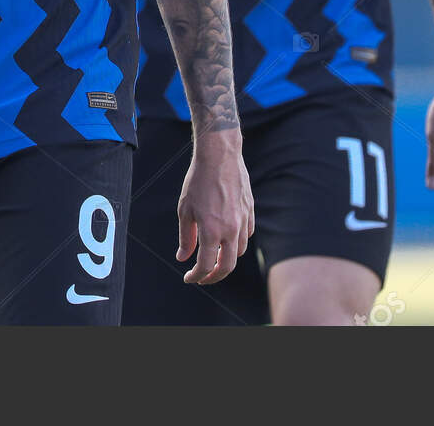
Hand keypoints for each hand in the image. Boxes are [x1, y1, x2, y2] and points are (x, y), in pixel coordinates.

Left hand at [176, 128, 253, 283]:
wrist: (219, 156)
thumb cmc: (198, 181)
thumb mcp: (185, 210)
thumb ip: (186, 238)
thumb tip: (183, 257)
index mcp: (212, 231)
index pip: (206, 265)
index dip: (196, 276)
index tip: (189, 277)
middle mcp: (230, 229)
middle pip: (228, 266)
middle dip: (214, 276)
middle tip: (203, 277)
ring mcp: (243, 220)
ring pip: (240, 251)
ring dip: (227, 259)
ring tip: (214, 257)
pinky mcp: (250, 210)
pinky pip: (247, 233)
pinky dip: (238, 241)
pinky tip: (228, 237)